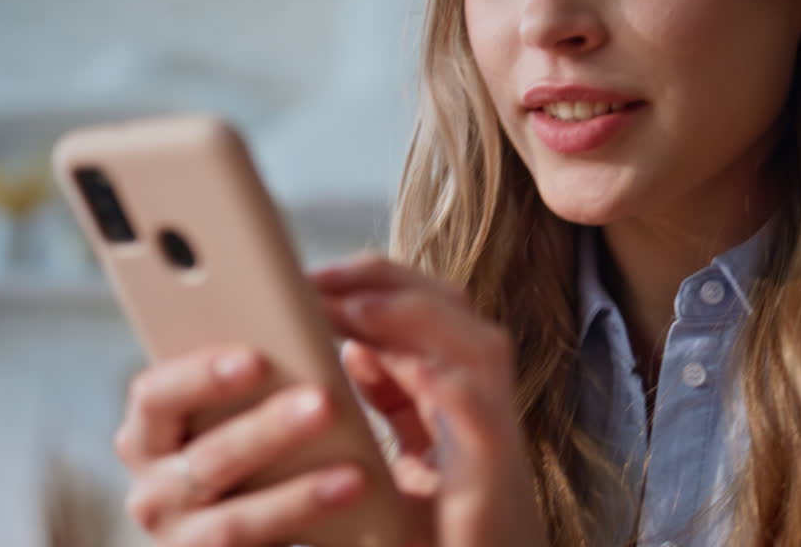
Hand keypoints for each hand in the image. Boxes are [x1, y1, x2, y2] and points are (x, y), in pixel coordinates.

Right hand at [114, 345, 366, 544]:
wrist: (260, 526)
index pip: (155, 396)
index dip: (200, 375)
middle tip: (324, 402)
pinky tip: (348, 505)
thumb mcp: (247, 412)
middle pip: (205, 459)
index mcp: (151, 434)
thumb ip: (272, 378)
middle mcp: (152, 490)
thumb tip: (352, 351)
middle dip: (267, 432)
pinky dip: (305, 529)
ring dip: (297, 497)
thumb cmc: (252, 451)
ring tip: (354, 476)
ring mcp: (180, 539)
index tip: (258, 357)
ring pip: (234, 521)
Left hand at [313, 253, 547, 546]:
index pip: (420, 308)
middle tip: (315, 279)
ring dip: (412, 316)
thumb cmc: (441, 532)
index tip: (307, 281)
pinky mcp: (493, 474)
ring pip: (474, 345)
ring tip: (351, 307)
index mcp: (457, 391)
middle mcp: (482, 401)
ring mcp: (492, 433)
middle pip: (448, 306)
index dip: (366, 285)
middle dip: (382, 282)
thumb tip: (352, 347)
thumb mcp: (403, 455)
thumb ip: (388, 398)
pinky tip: (406, 368)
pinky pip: (479, 414)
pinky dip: (453, 388)